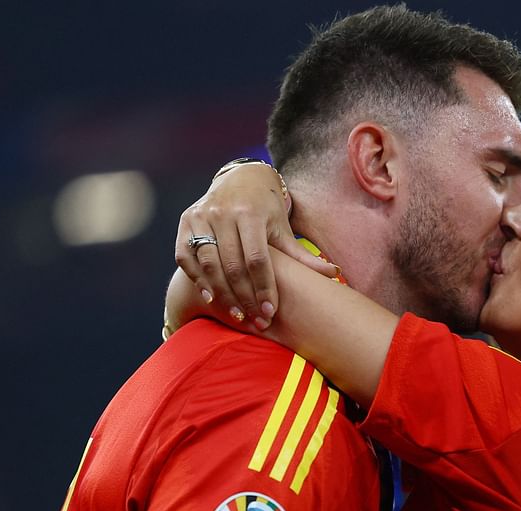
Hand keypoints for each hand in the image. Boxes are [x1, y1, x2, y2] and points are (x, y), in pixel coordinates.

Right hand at [175, 162, 338, 328]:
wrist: (241, 179)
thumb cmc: (267, 209)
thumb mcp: (284, 229)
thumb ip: (303, 255)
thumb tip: (335, 274)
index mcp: (250, 213)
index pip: (257, 259)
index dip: (264, 288)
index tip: (271, 311)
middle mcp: (222, 213)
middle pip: (232, 265)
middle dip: (245, 297)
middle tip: (256, 321)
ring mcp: (200, 216)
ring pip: (209, 263)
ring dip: (222, 294)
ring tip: (237, 315)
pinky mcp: (185, 222)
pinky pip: (185, 256)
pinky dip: (197, 278)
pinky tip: (212, 298)